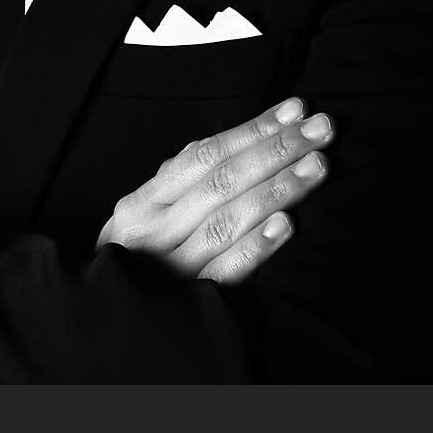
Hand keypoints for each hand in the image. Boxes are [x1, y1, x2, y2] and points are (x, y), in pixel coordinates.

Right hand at [96, 98, 332, 283]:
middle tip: (323, 129)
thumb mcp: (146, 214)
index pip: (205, 154)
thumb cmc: (136, 258)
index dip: (253, 129)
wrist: (110, 322)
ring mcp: (173, 268)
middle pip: (222, 182)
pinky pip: (227, 272)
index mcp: (143, 202)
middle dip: (277, 150)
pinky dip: (256, 247)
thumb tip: (242, 139)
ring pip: (228, 221)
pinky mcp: (192, 304)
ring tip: (318, 166)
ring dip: (277, 190)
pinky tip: (286, 225)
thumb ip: (184, 179)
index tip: (297, 110)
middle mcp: (154, 230)